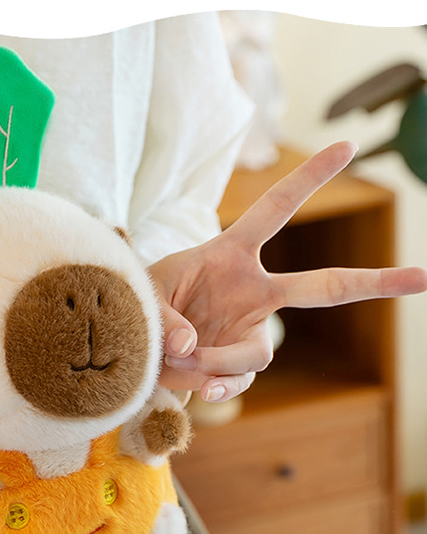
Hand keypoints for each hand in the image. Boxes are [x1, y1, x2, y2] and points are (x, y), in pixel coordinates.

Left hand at [151, 141, 426, 401]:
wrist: (136, 347)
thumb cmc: (141, 304)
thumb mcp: (142, 297)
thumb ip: (163, 316)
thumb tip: (190, 348)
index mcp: (230, 254)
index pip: (275, 211)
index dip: (308, 180)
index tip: (345, 147)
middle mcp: (253, 292)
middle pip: (323, 287)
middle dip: (373, 283)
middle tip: (423, 279)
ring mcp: (251, 331)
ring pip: (258, 353)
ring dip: (218, 362)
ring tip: (178, 360)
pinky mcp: (239, 366)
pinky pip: (240, 381)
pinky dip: (217, 385)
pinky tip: (201, 386)